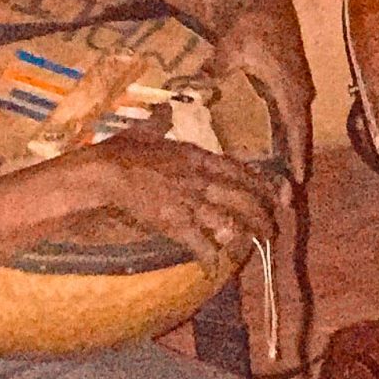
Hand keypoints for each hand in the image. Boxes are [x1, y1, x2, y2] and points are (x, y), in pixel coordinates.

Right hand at [77, 135, 277, 275]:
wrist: (106, 173)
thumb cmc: (121, 150)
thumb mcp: (145, 130)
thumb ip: (159, 122)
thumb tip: (164, 111)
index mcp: (197, 157)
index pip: (239, 170)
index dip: (260, 184)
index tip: (272, 194)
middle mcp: (201, 179)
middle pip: (244, 198)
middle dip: (262, 214)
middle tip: (273, 227)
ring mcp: (190, 203)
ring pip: (230, 222)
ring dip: (246, 236)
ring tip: (255, 246)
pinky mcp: (176, 223)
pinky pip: (201, 244)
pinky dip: (209, 257)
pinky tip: (213, 267)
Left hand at [210, 0, 313, 180]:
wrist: (264, 5)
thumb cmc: (249, 25)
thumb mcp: (232, 46)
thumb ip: (217, 66)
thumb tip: (199, 81)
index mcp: (287, 86)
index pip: (296, 127)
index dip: (297, 156)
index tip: (297, 182)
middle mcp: (298, 92)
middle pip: (300, 137)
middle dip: (295, 168)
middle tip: (287, 199)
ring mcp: (297, 91)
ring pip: (297, 132)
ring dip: (291, 158)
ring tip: (284, 187)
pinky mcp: (290, 90)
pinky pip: (291, 122)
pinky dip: (286, 142)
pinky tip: (277, 160)